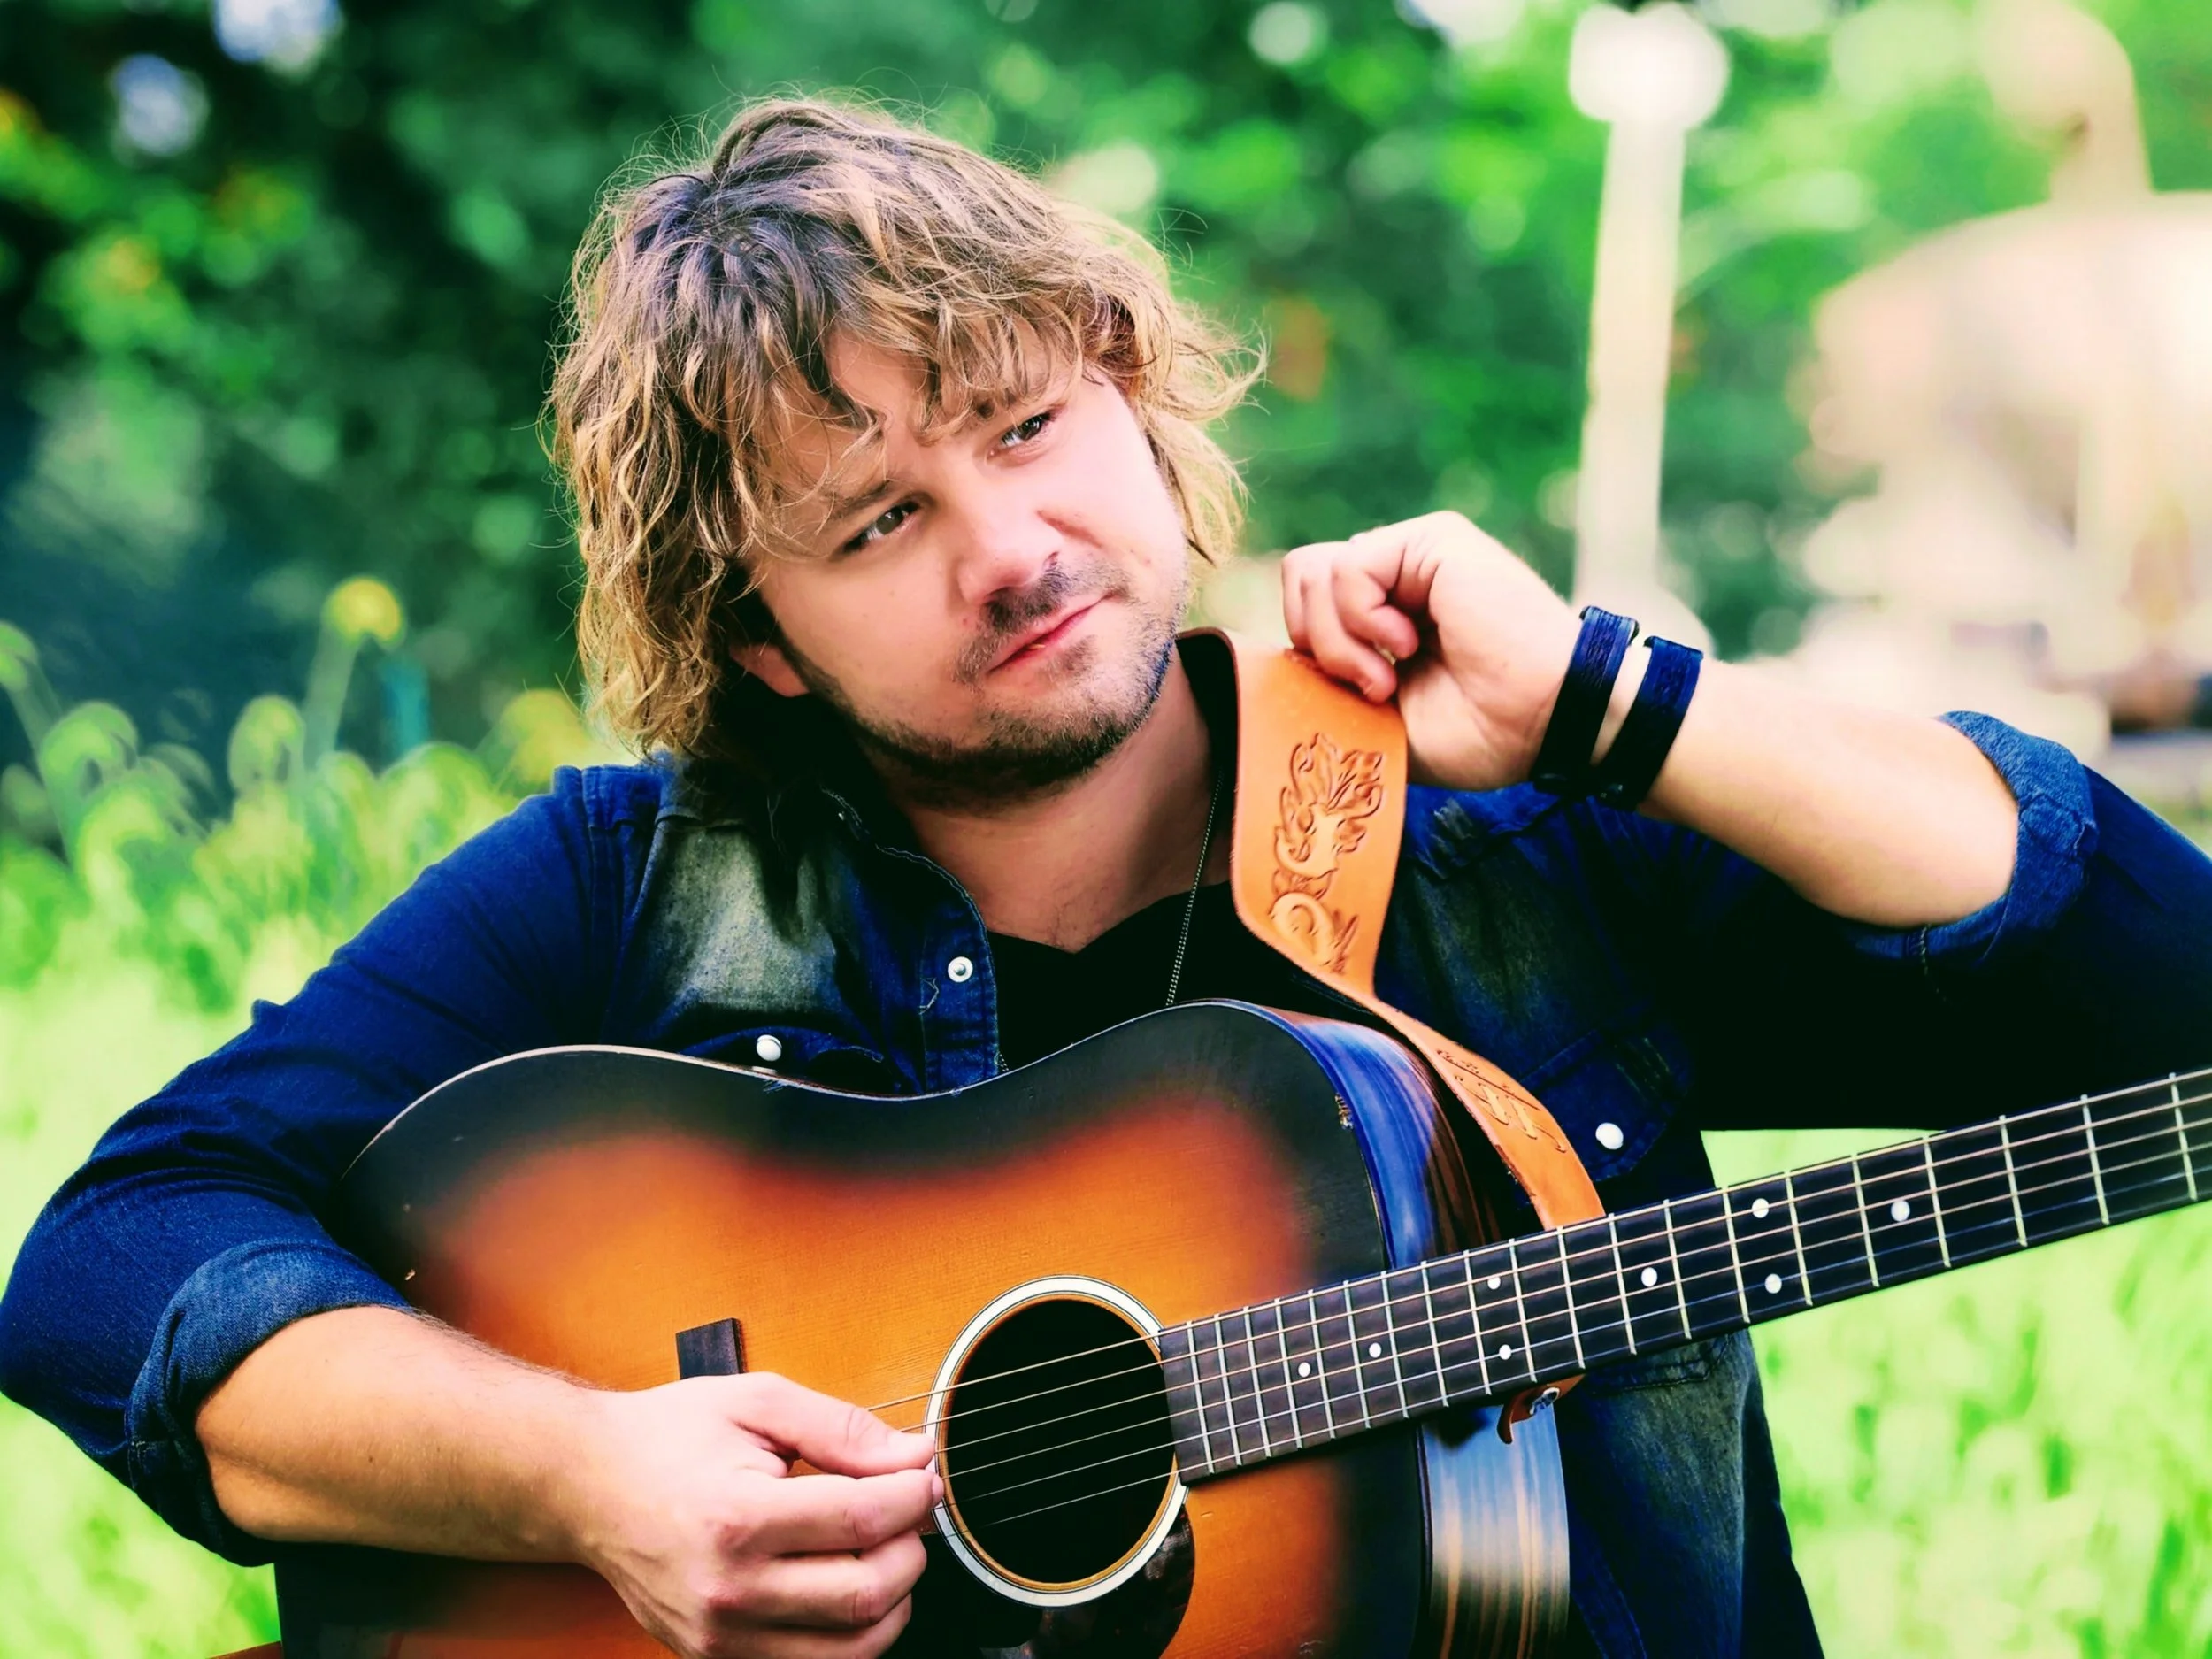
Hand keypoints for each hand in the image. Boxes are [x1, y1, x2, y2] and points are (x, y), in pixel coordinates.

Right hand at [566, 1372, 939, 1658]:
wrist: (587, 1485)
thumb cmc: (668, 1436)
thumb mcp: (758, 1403)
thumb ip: (843, 1429)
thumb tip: (915, 1457)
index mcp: (737, 1517)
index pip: (863, 1521)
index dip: (913, 1497)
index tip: (925, 1477)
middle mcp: (728, 1590)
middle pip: (866, 1594)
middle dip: (912, 1550)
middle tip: (909, 1513)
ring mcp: (720, 1636)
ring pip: (851, 1648)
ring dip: (892, 1601)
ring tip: (884, 1552)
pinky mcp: (715, 1658)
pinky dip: (850, 1634)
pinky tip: (848, 1586)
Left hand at [1280, 511, 1583, 791]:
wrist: (1546, 722)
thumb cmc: (1480, 733)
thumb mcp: (1378, 719)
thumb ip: (1328, 683)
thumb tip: (1272, 661)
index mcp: (1383, 615)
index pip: (1303, 607)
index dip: (1308, 655)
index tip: (1357, 700)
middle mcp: (1395, 578)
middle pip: (1298, 582)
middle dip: (1314, 646)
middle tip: (1370, 688)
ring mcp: (1411, 554)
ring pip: (1311, 572)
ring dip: (1338, 639)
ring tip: (1390, 671)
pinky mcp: (1430, 539)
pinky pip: (1346, 567)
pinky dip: (1361, 619)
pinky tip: (1406, 644)